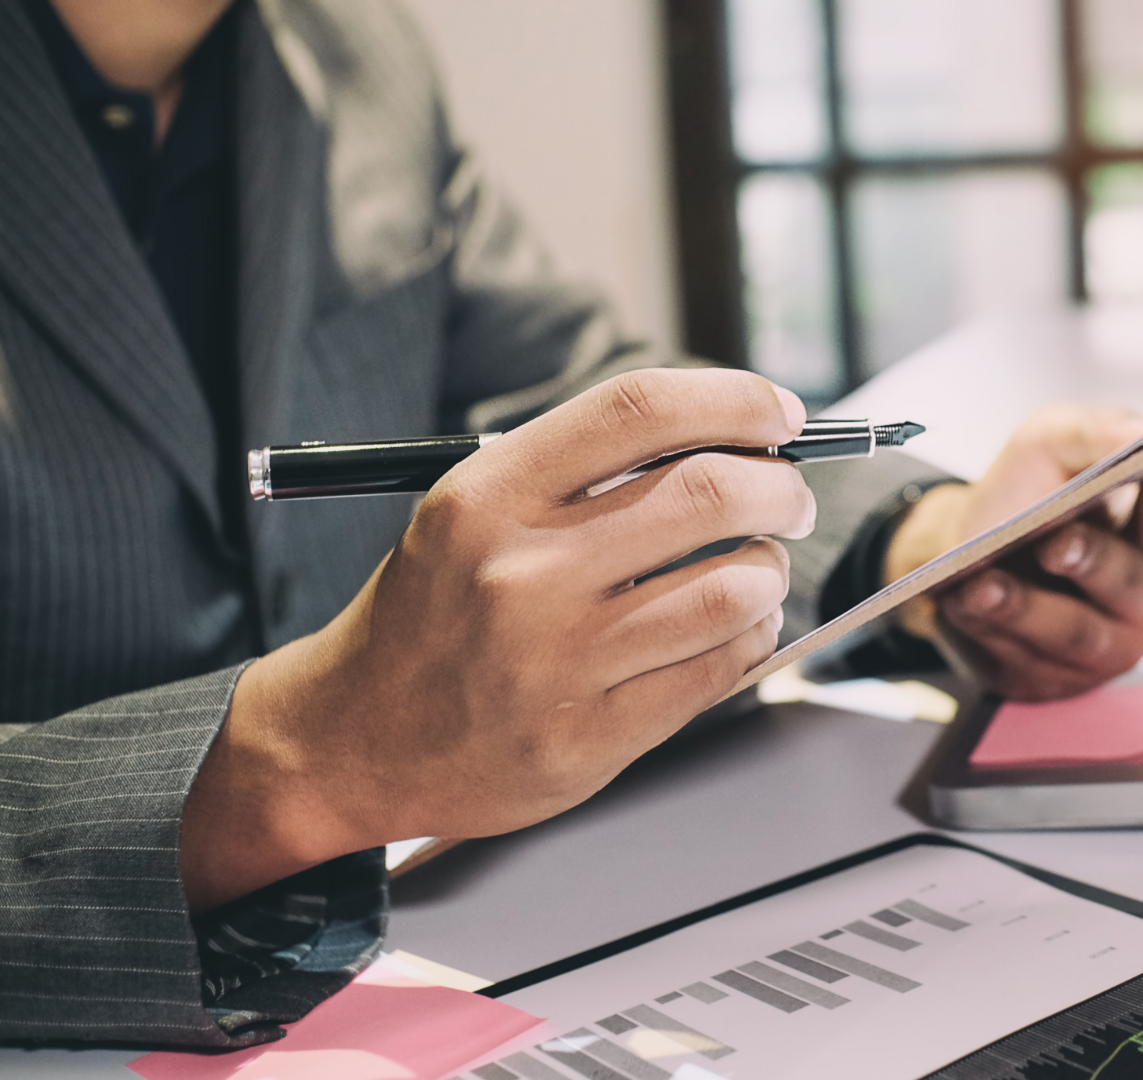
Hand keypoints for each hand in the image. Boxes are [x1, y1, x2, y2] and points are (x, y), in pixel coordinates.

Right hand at [181, 369, 815, 909]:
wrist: (354, 738)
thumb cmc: (432, 615)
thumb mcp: (472, 512)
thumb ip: (582, 473)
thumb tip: (728, 436)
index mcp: (488, 495)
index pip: (640, 410)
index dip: (735, 400)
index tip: (780, 413)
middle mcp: (523, 572)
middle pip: (709, 494)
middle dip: (779, 489)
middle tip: (788, 499)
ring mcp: (559, 660)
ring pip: (732, 588)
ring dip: (770, 571)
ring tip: (758, 570)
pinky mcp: (590, 737)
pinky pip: (719, 670)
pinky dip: (753, 637)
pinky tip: (737, 628)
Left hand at [884, 406, 1142, 701]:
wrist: (968, 549)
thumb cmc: (1030, 495)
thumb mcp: (1055, 443)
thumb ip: (1098, 432)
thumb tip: (1142, 432)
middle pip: (1131, 590)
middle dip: (1093, 563)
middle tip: (1055, 542)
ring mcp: (1104, 653)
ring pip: (1072, 635)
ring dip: (1025, 608)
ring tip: (981, 584)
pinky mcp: (1051, 680)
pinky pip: (1025, 662)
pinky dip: (989, 632)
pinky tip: (960, 606)